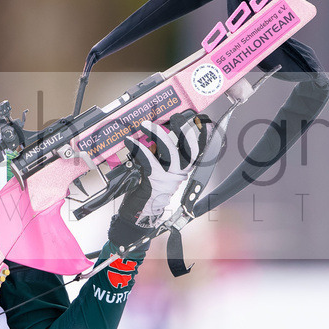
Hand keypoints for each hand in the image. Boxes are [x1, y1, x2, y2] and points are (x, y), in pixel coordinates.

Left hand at [108, 112, 208, 248]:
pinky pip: (148, 159)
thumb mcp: (159, 171)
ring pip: (169, 151)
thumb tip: (155, 135)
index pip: (196, 151)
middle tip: (175, 117)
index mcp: (183, 170)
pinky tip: (130, 141)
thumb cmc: (149, 190)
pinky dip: (138, 148)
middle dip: (182, 130)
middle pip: (188, 148)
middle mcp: (180, 173)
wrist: (141, 212)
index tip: (197, 121)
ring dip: (157, 134)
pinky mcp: (155, 179)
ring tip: (146, 124)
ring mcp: (169, 177)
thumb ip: (161, 156)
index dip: (198, 136)